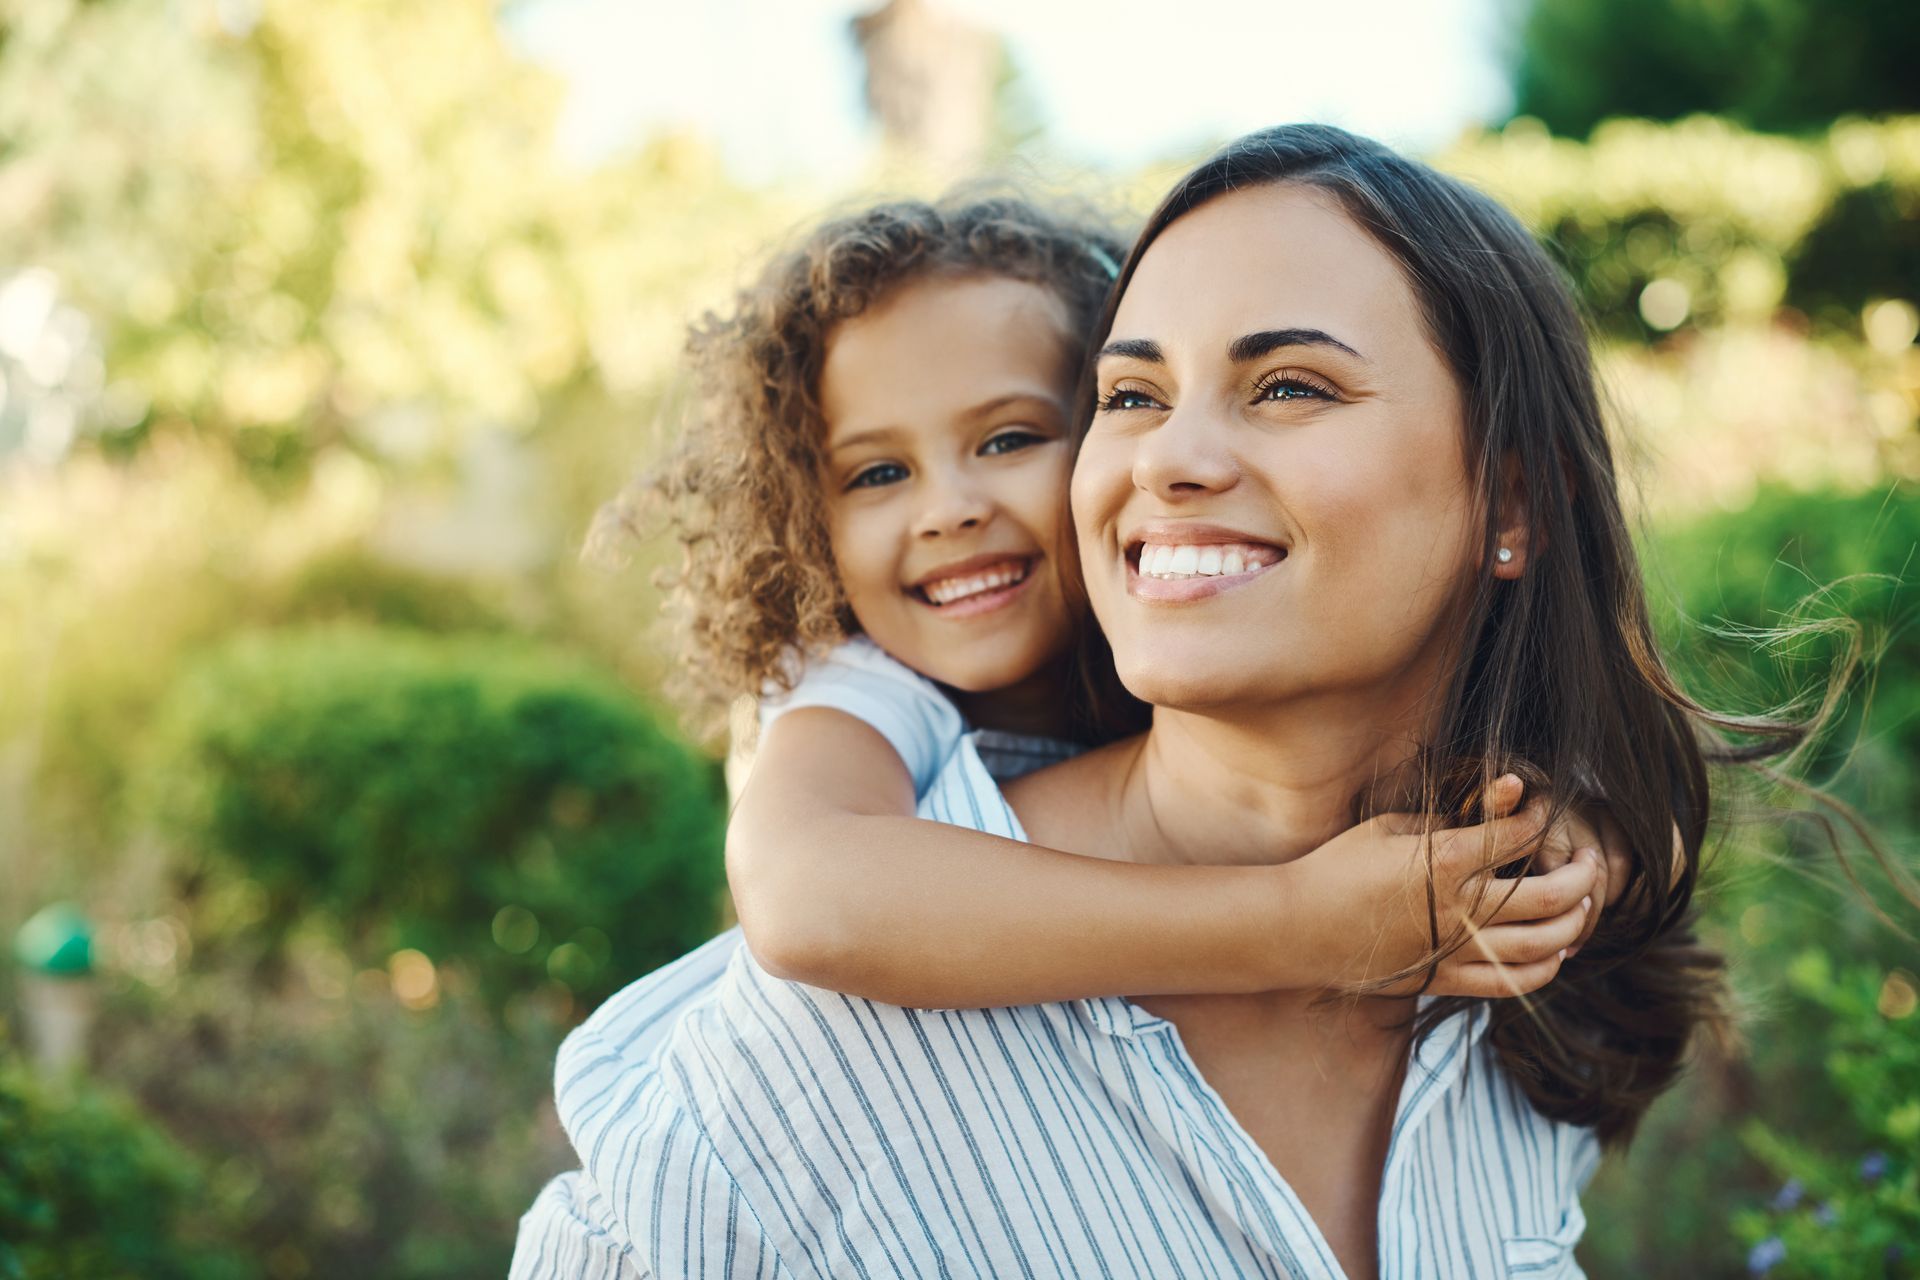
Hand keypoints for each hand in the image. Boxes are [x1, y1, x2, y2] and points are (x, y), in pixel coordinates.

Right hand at [1277, 774, 1600, 998]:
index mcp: (1445, 862)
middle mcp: (1461, 909)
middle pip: (1552, 896)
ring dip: (1576, 922)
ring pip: (1546, 945)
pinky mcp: (1447, 979)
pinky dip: (1547, 968)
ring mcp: (1457, 950)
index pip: (1519, 836)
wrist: (1299, 927)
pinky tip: (1557, 950)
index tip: (1544, 808)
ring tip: (1583, 905)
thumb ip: (1448, 820)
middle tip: (1593, 861)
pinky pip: (1514, 982)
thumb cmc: (1338, 867)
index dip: (1542, 817)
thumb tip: (1496, 801)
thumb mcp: (1390, 827)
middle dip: (1584, 875)